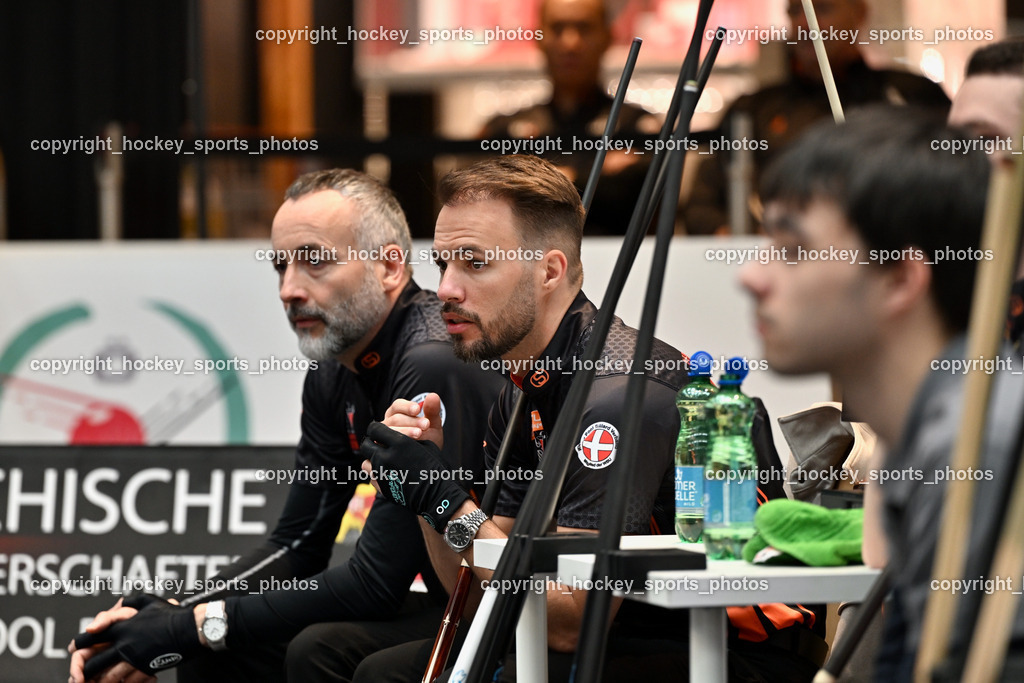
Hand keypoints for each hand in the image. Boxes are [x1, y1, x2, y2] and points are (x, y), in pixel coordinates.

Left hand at [70, 594, 199, 680]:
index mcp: (123, 627)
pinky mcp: (146, 668)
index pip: (92, 637)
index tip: (74, 648)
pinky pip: (128, 681)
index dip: (80, 643)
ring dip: (99, 681)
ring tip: (93, 682)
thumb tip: (116, 605)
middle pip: (94, 663)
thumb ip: (128, 604)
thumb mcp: (147, 600)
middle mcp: (125, 644)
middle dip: (83, 670)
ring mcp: (135, 658)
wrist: (191, 629)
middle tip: (78, 674)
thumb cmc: (171, 613)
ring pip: (108, 676)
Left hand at [360, 421, 469, 530]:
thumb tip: (399, 434)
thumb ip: (408, 438)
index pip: (375, 429)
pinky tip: (387, 473)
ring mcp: (381, 473)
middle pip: (366, 445)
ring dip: (372, 459)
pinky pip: (372, 477)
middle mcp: (385, 456)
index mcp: (398, 443)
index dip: (377, 429)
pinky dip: (377, 474)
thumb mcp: (426, 445)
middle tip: (378, 444)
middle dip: (371, 443)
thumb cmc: (435, 467)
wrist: (436, 494)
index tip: (381, 430)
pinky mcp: (381, 487)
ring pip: (366, 462)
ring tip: (382, 460)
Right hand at [383, 394, 443, 448]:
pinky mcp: (382, 450)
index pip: (397, 405)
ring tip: (419, 434)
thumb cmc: (427, 438)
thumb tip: (433, 396)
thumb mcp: (432, 424)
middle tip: (425, 425)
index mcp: (396, 413)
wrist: (425, 459)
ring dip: (405, 432)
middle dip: (411, 421)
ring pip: (390, 431)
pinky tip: (407, 446)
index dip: (407, 406)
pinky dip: (397, 444)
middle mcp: (387, 424)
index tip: (418, 409)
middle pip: (395, 418)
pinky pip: (385, 445)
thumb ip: (433, 410)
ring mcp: (383, 437)